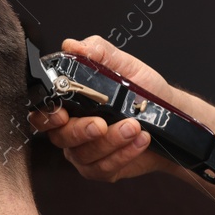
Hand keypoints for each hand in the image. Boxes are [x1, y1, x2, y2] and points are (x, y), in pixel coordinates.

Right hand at [28, 34, 179, 181]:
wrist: (171, 115)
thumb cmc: (145, 90)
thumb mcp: (125, 65)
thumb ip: (98, 53)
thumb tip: (72, 46)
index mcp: (70, 102)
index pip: (43, 111)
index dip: (46, 115)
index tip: (61, 113)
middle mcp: (71, 128)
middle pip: (60, 136)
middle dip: (81, 131)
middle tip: (102, 123)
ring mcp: (84, 151)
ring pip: (83, 154)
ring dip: (111, 142)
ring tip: (135, 127)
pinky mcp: (102, 169)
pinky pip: (103, 168)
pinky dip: (123, 154)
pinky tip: (140, 140)